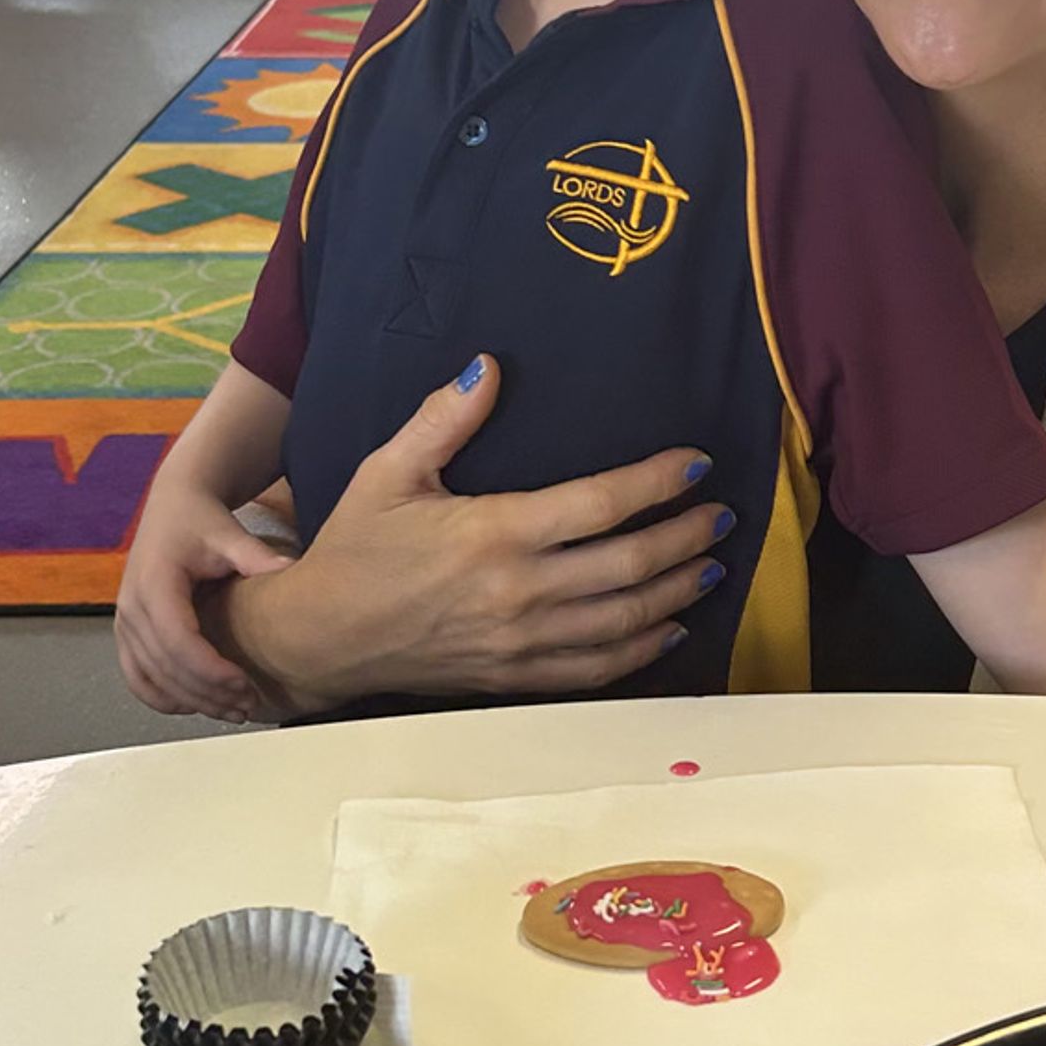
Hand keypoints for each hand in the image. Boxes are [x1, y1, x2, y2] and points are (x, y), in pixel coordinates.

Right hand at [116, 476, 291, 721]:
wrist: (174, 506)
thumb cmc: (201, 520)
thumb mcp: (230, 533)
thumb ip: (256, 556)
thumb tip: (290, 572)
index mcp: (155, 581)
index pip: (177, 640)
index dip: (208, 670)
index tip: (243, 684)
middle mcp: (132, 606)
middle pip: (165, 667)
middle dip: (206, 694)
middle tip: (248, 706)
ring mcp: (125, 622)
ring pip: (150, 679)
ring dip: (190, 702)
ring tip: (232, 711)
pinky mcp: (127, 632)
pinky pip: (136, 677)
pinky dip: (162, 698)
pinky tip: (196, 706)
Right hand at [209, 355, 729, 713]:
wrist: (321, 637)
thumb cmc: (355, 547)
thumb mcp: (388, 471)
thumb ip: (443, 419)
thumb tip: (489, 367)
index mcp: (493, 532)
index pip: (599, 505)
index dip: (656, 483)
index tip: (696, 464)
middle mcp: (517, 591)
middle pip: (629, 566)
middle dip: (686, 538)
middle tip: (723, 516)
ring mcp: (520, 642)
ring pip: (623, 621)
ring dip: (678, 592)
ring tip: (713, 564)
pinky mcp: (514, 678)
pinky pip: (595, 670)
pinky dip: (642, 651)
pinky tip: (671, 628)